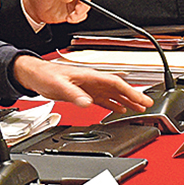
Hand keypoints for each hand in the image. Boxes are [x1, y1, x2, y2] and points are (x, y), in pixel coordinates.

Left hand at [12, 56, 153, 112]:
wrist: (35, 74)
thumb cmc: (45, 75)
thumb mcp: (58, 85)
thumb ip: (73, 94)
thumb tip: (88, 102)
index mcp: (90, 76)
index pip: (115, 83)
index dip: (130, 91)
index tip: (141, 99)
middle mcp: (92, 81)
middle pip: (119, 88)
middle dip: (134, 96)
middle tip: (149, 105)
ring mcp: (90, 87)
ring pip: (113, 94)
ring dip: (127, 101)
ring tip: (139, 109)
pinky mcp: (84, 92)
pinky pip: (104, 99)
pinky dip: (113, 104)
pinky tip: (119, 109)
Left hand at [23, 0, 92, 24]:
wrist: (34, 8)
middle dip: (83, 4)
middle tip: (76, 10)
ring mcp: (74, 0)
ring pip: (86, 5)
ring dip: (80, 13)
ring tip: (70, 17)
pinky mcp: (73, 9)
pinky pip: (82, 14)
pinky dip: (77, 18)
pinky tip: (69, 18)